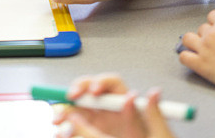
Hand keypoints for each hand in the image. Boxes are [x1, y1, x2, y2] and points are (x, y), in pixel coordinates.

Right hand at [54, 75, 175, 137]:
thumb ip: (152, 115)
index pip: (111, 83)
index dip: (100, 83)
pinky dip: (66, 128)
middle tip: (68, 100)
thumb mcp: (156, 132)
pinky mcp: (90, 132)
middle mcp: (109, 109)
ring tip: (58, 120)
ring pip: (77, 110)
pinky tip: (60, 131)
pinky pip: (74, 126)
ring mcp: (98, 122)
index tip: (94, 91)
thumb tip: (155, 94)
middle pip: (89, 93)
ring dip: (65, 112)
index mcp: (125, 103)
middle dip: (75, 93)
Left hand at [179, 9, 214, 103]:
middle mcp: (213, 34)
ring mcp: (205, 48)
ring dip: (193, 43)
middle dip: (207, 36)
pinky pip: (183, 56)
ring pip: (187, 38)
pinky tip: (194, 61)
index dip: (214, 23)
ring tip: (201, 51)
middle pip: (201, 28)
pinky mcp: (200, 64)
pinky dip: (186, 58)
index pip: (211, 14)